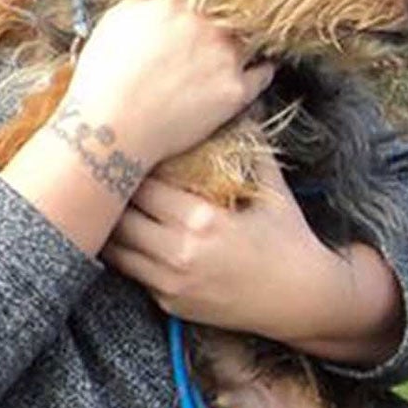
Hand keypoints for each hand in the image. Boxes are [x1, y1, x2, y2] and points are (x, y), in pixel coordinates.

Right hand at [63, 0, 273, 170]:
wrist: (111, 129)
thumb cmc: (103, 81)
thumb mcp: (113, 24)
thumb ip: (143, 2)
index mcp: (175, 4)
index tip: (206, 1)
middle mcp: (206, 26)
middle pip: (234, 9)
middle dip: (229, 16)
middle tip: (223, 25)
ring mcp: (225, 57)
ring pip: (251, 37)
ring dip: (247, 39)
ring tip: (246, 43)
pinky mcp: (235, 91)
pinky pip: (263, 73)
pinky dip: (262, 69)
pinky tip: (260, 67)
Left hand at [103, 155, 403, 365]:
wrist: (305, 300)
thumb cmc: (290, 237)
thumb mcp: (274, 189)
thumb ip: (252, 146)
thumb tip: (244, 104)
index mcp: (201, 220)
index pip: (142, 186)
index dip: (129, 169)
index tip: (124, 154)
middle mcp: (179, 253)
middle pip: (120, 218)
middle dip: (111, 197)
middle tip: (102, 177)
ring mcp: (171, 283)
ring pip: (116, 250)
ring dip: (110, 228)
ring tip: (102, 205)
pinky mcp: (170, 303)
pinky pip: (132, 274)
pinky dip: (124, 255)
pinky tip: (122, 236)